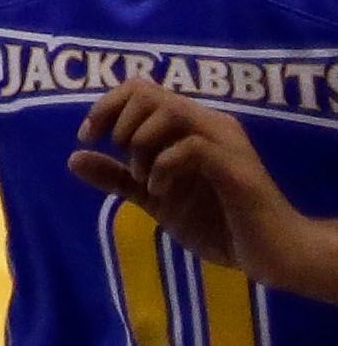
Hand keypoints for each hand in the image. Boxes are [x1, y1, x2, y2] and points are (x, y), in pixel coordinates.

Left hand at [70, 79, 333, 295]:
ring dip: (141, 141)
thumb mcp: (157, 199)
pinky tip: (160, 191)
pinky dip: (163, 166)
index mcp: (189, 125)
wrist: (272, 256)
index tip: (87, 137)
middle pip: (148, 91)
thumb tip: (72, 158)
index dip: (105, 105)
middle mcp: (207, 123)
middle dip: (118, 120)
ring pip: (169, 109)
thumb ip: (118, 178)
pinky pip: (191, 146)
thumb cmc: (219, 224)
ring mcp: (224, 142)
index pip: (140, 88)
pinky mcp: (234, 168)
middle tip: (119, 156)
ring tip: (142, 177)